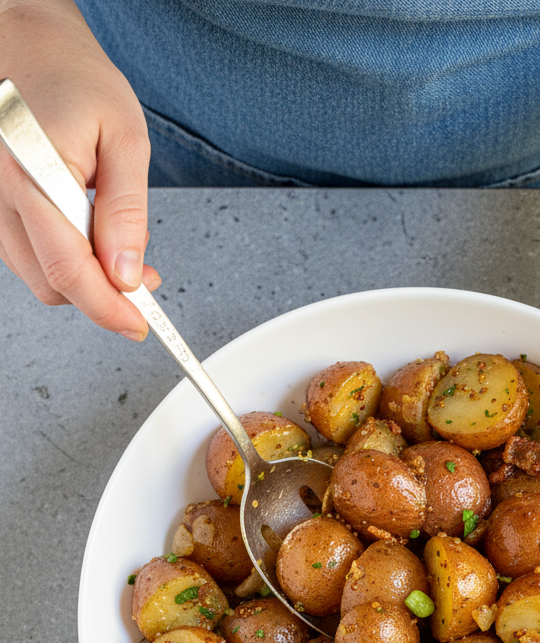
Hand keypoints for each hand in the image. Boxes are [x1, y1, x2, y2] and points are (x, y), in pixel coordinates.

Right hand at [0, 0, 159, 338]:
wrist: (26, 40)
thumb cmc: (72, 76)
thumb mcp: (124, 137)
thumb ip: (127, 211)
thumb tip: (129, 274)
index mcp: (32, 176)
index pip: (69, 272)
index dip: (108, 309)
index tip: (140, 323)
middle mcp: (1, 195)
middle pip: (51, 285)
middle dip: (102, 296)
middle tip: (144, 281)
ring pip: (38, 275)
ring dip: (83, 278)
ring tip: (119, 247)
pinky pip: (28, 254)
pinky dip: (63, 257)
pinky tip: (89, 233)